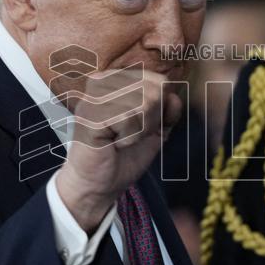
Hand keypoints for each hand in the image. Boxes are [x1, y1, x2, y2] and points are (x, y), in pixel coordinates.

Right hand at [55, 68, 181, 231]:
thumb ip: (167, 109)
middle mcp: (102, 81)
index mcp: (116, 79)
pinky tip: (113, 143)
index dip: (160, 109)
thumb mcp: (154, 128)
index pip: (159, 80)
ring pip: (144, 103)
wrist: (99, 184)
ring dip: (139, 131)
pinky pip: (129, 119)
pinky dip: (129, 138)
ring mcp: (93, 96)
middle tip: (129, 135)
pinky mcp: (90, 115)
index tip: (141, 126)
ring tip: (120, 140)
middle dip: (151, 121)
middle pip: (154, 91)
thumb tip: (174, 96)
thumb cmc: (123, 155)